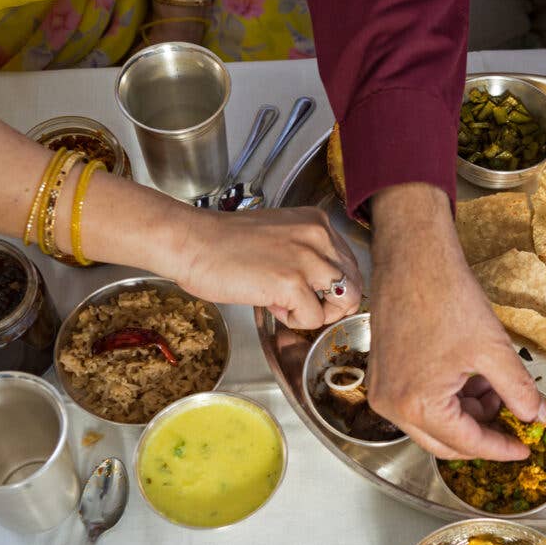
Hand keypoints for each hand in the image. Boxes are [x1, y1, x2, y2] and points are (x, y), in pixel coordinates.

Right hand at [176, 207, 361, 328]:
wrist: (190, 242)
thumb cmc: (224, 244)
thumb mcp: (280, 237)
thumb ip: (307, 256)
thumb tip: (325, 290)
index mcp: (317, 223)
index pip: (351, 264)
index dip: (334, 287)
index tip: (311, 292)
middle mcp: (319, 236)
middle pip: (355, 285)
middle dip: (333, 304)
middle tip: (303, 305)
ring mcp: (307, 258)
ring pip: (345, 301)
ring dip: (318, 313)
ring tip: (288, 305)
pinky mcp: (292, 282)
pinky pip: (315, 318)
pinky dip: (296, 321)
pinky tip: (272, 306)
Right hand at [366, 183, 545, 459]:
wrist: (413, 257)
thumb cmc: (449, 298)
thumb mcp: (493, 349)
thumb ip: (519, 391)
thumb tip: (538, 417)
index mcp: (417, 406)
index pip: (467, 444)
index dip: (501, 448)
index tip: (526, 448)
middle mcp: (392, 407)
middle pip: (445, 443)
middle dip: (482, 434)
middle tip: (514, 420)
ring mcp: (382, 391)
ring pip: (432, 424)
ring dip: (466, 415)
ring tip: (496, 387)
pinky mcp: (382, 375)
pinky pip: (418, 403)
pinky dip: (448, 400)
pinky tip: (472, 378)